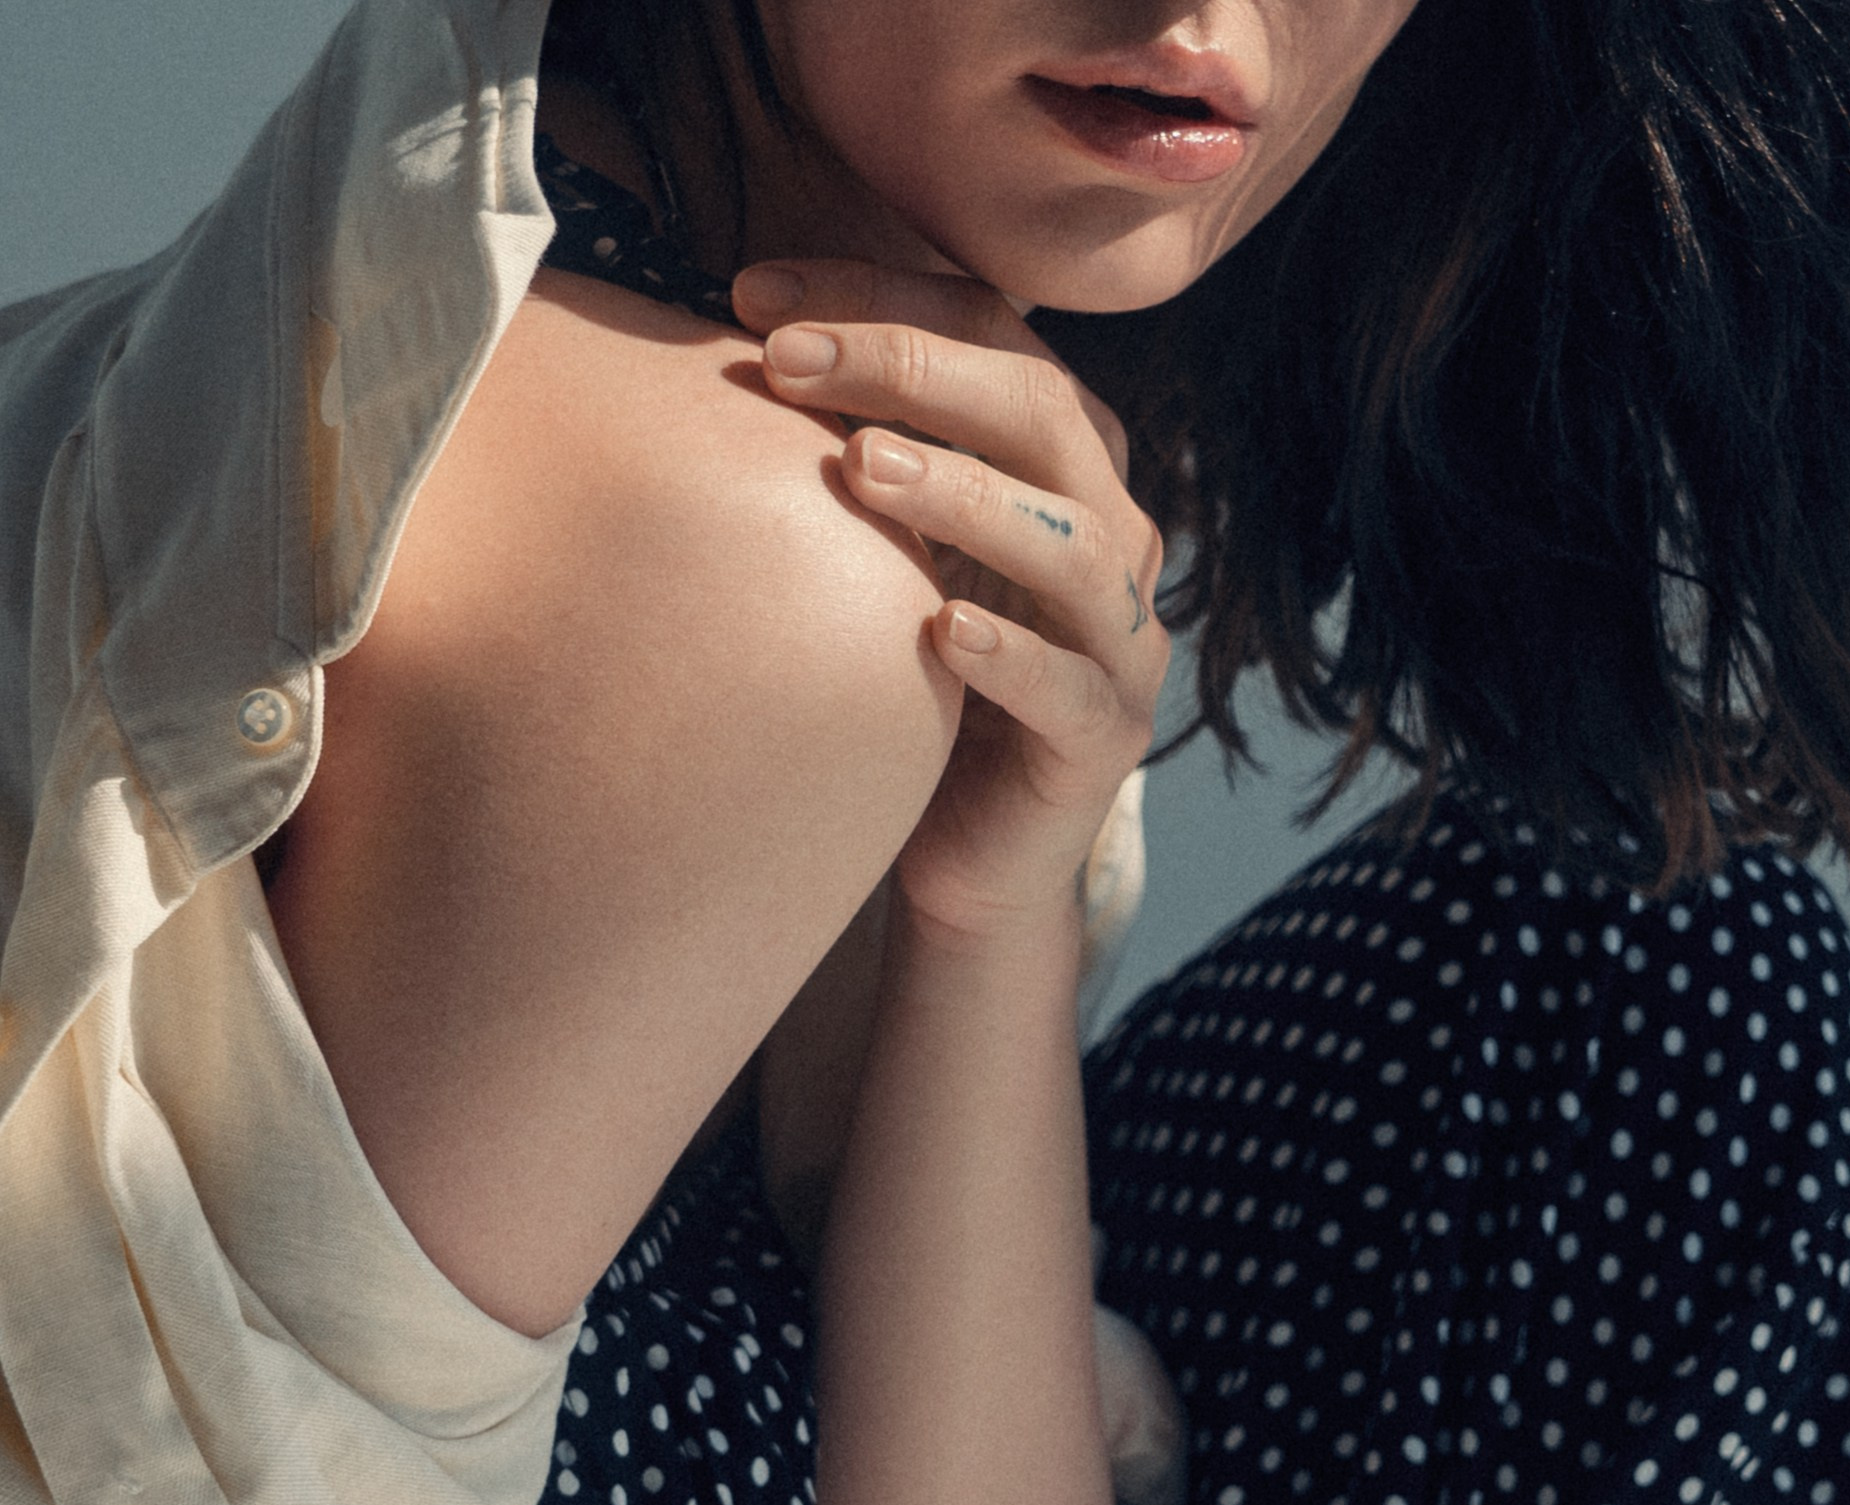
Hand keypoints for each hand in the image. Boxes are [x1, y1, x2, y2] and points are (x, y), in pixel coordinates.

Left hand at [731, 261, 1169, 944]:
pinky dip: (1008, 655)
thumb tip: (717, 335)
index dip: (881, 299)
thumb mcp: (882, 551)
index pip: (993, 337)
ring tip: (861, 468)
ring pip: (1071, 545)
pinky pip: (1067, 687)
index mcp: (1063, 466)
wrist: (967, 856)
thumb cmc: (912, 685)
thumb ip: (846, 451)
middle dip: (915, 370)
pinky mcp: (1105, 741)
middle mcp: (1110, 538)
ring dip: (966, 495)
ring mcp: (1121, 642)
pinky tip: (936, 631)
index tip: (751, 293)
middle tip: (790, 359)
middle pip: (1043, 413)